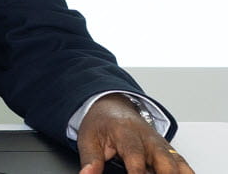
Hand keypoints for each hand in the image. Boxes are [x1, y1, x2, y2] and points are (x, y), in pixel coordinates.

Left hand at [77, 94, 193, 173]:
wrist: (113, 107)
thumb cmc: (102, 124)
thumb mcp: (88, 138)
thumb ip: (90, 159)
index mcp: (127, 134)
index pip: (135, 157)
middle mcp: (149, 140)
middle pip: (165, 163)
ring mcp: (162, 146)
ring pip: (178, 165)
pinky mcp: (170, 153)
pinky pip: (184, 166)